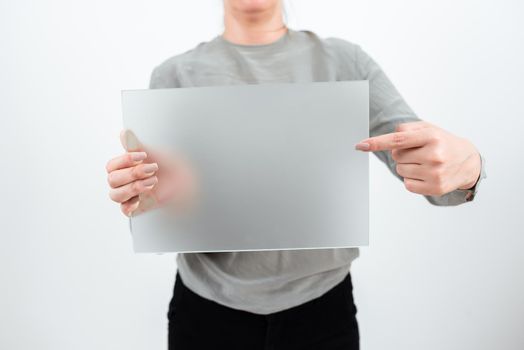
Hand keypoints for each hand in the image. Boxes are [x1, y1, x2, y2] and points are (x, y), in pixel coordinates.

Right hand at [105, 130, 196, 216]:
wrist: (184, 179)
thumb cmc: (166, 165)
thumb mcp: (153, 153)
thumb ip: (137, 145)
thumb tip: (124, 133)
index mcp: (122, 167)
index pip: (111, 166)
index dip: (124, 161)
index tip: (143, 156)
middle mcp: (122, 182)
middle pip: (112, 180)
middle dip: (133, 173)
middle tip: (152, 168)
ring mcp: (128, 195)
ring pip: (116, 195)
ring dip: (134, 187)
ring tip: (153, 181)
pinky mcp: (136, 207)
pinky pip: (125, 210)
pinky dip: (130, 205)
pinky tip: (142, 198)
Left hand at [355, 121, 480, 195]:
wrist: (469, 162)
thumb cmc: (443, 142)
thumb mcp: (429, 128)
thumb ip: (406, 129)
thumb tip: (386, 140)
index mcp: (431, 137)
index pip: (398, 139)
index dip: (377, 143)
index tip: (360, 145)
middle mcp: (434, 155)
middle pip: (396, 156)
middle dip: (403, 154)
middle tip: (420, 152)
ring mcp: (435, 174)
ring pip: (400, 170)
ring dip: (407, 166)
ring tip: (425, 163)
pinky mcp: (435, 188)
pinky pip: (407, 184)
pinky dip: (412, 179)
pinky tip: (426, 174)